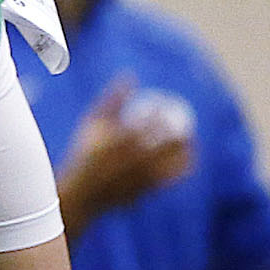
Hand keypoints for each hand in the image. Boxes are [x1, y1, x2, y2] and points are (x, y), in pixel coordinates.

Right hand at [58, 77, 193, 240]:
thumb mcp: (92, 125)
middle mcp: (134, 160)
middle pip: (170, 143)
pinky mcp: (147, 191)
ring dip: (186, 151)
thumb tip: (130, 75)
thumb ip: (112, 100)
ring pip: (175, 162)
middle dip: (181, 132)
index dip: (162, 113)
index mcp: (121, 141)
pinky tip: (184, 160)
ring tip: (188, 143)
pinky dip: (181, 167)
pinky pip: (172, 178)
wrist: (81, 195)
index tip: (164, 107)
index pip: (151, 122)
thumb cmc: (84, 155)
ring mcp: (142, 177)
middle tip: (184, 125)